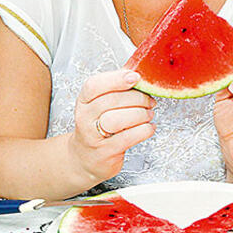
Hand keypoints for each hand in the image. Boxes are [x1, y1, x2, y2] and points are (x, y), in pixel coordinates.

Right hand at [69, 69, 155, 184]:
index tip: (135, 77)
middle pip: (111, 100)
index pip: (94, 85)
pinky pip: (127, 138)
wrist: (85, 158)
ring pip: (117, 119)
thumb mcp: (100, 106)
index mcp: (84, 101)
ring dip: (140, 114)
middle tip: (149, 100)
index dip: (115, 79)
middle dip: (137, 98)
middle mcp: (85, 118)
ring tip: (148, 114)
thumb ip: (116, 91)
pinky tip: (148, 128)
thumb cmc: (98, 128)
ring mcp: (93, 136)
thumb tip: (137, 74)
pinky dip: (143, 130)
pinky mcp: (105, 152)